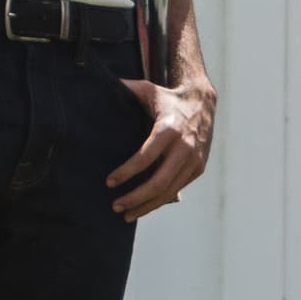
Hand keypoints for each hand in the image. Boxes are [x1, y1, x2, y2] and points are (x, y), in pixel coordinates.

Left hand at [110, 76, 215, 219]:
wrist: (203, 102)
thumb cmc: (167, 98)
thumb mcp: (147, 90)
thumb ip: (124, 90)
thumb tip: (97, 85)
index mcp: (169, 128)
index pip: (145, 157)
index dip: (126, 172)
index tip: (109, 182)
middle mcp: (185, 146)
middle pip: (158, 182)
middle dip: (135, 197)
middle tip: (114, 205)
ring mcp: (194, 160)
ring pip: (169, 191)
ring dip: (146, 205)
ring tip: (126, 214)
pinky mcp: (198, 168)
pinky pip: (177, 189)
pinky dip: (159, 201)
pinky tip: (143, 207)